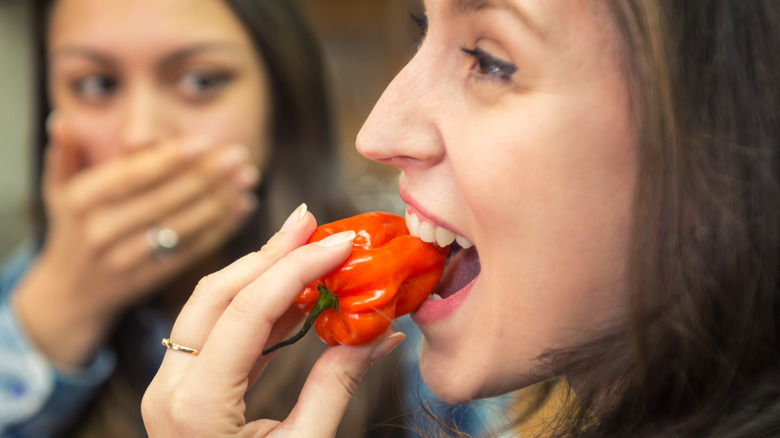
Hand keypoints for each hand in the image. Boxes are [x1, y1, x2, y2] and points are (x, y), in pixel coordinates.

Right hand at [12, 115, 256, 367]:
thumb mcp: (57, 190)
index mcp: (81, 201)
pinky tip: (242, 208)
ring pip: (181, 226)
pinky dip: (219, 229)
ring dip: (220, 201)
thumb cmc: (72, 228)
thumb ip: (63, 155)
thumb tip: (61, 120)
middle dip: (205, 176)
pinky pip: (190, 251)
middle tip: (238, 155)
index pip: (132, 176)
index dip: (168, 159)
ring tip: (247, 179)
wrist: (70, 294)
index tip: (203, 142)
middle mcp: (100, 231)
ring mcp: (126, 259)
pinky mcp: (150, 279)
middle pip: (163, 199)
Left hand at [141, 205, 404, 436]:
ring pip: (209, 305)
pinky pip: (213, 330)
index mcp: (196, 407)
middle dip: (270, 253)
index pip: (247, 311)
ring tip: (310, 249)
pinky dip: (255, 306)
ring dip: (261, 273)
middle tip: (315, 223)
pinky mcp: (179, 388)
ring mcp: (167, 386)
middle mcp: (170, 387)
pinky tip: (293, 294)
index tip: (340, 242)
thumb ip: (337, 386)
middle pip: (217, 293)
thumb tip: (381, 334)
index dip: (297, 268)